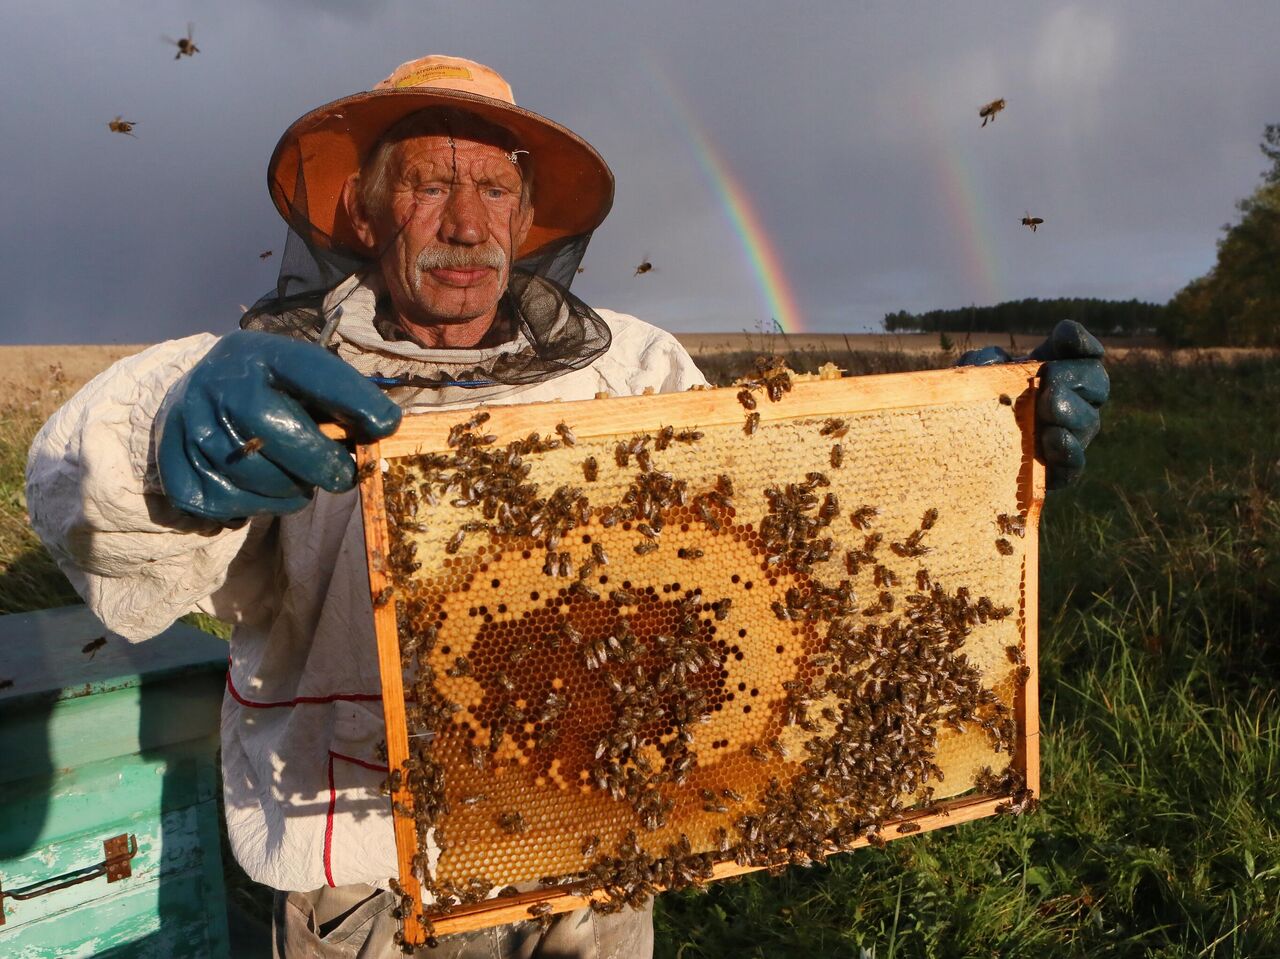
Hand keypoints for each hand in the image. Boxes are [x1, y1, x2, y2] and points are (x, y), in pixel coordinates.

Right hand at [157, 331, 400, 521]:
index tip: (386, 425)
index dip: (353, 399)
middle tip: (342, 475)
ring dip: (289, 492)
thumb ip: (341, 399)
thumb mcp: (304, 377)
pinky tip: (260, 490)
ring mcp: (190, 423)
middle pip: (278, 433)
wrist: (201, 391)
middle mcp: (220, 383)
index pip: (312, 372)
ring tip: (294, 479)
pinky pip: (225, 505)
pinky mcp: (172, 463)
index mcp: (262, 354)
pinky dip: (253, 508)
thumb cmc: (274, 389)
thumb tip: (383, 429)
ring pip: (256, 479)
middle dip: (321, 464)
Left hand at [957, 320, 1109, 489]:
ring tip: (1046, 409)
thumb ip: (984, 361)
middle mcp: (1070, 402)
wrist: (959, 453)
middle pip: (1096, 382)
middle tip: (1048, 378)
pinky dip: (1068, 450)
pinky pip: (1075, 463)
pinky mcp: (1057, 471)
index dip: (1080, 342)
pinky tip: (1052, 438)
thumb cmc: (972, 407)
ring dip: (1070, 412)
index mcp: (1054, 373)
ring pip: (1089, 421)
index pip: (1081, 353)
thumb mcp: (973, 378)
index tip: (1064, 337)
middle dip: (1074, 375)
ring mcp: (1068, 436)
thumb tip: (996, 360)